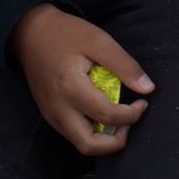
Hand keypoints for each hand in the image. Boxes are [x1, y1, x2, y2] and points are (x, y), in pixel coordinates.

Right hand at [10, 3, 154, 154]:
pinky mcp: (49, 114)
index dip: (131, 115)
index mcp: (71, 87)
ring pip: (79, 143)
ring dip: (103, 138)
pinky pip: (71, 133)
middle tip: (130, 120)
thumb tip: (148, 88)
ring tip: (119, 116)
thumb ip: (125, 65)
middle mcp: (58, 108)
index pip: (106, 115)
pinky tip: (103, 113)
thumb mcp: (99, 40)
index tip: (143, 102)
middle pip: (88, 145)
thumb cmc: (66, 33)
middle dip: (116, 141)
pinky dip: (91, 131)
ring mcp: (50, 114)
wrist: (30, 34)